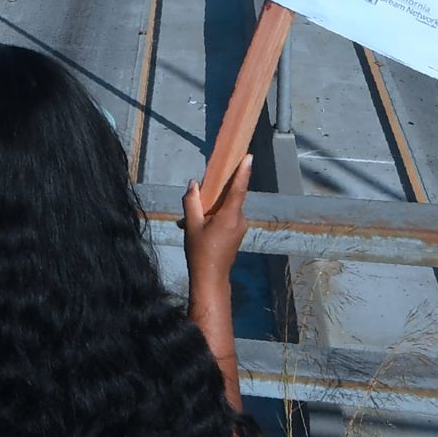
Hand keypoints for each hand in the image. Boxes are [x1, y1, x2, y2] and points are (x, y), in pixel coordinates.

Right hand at [182, 153, 251, 285]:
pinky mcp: (237, 234)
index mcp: (230, 216)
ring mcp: (240, 227)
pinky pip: (225, 218)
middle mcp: (240, 219)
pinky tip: (196, 229)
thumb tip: (193, 184)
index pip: (239, 189)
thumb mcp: (190, 226)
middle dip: (212, 195)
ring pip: (225, 209)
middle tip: (194, 201)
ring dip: (209, 210)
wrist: (211, 278)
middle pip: (229, 198)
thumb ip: (191, 203)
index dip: (243, 172)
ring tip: (188, 223)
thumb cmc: (200, 252)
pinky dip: (212, 218)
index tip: (249, 157)